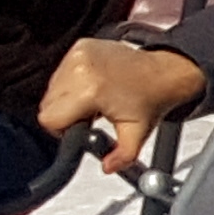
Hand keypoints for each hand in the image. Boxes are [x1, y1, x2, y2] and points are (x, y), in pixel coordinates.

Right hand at [40, 37, 204, 173]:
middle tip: (93, 114)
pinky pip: (60, 72)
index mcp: (90, 91)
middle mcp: (80, 69)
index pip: (50, 119)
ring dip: (68, 98)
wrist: (165, 72)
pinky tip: (94, 86)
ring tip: (96, 99)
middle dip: (67, 114)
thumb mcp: (137, 133)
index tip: (82, 127)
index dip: (63, 130)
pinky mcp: (79, 46)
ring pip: (52, 88)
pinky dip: (72, 82)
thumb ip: (122, 156)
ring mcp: (78, 55)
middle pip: (48, 105)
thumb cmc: (151, 99)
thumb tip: (108, 168)